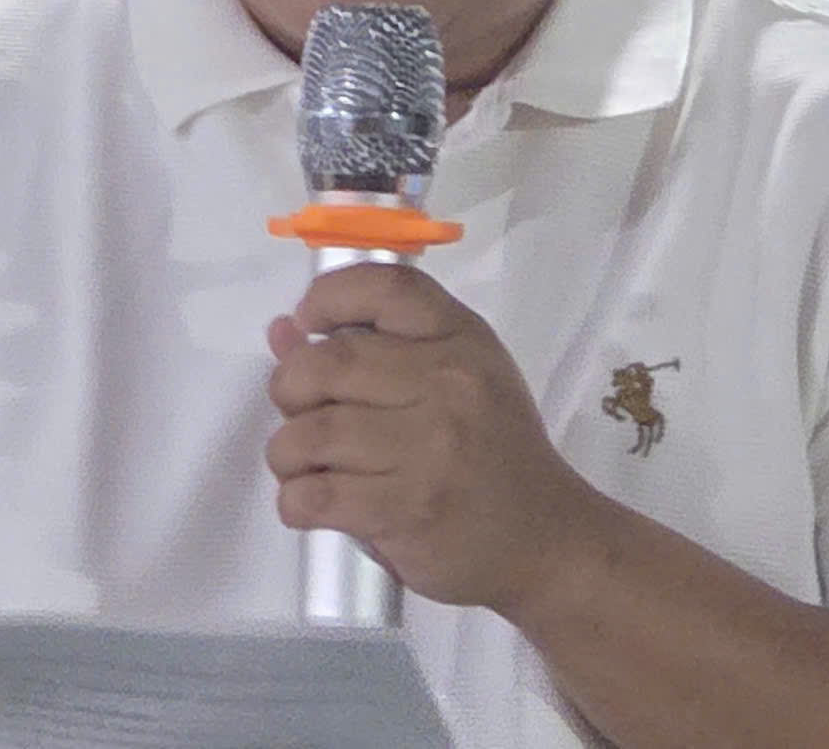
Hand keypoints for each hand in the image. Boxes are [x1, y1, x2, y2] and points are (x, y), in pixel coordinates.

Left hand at [264, 263, 609, 617]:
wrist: (545, 540)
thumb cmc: (494, 453)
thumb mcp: (454, 382)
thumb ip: (374, 351)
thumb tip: (284, 331)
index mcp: (462, 341)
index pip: (386, 288)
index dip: (330, 297)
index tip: (308, 322)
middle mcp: (449, 385)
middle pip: (329, 363)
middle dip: (290, 388)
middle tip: (298, 412)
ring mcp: (430, 450)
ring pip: (313, 433)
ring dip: (287, 453)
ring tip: (301, 465)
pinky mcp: (409, 509)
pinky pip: (317, 495)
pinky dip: (294, 501)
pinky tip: (308, 503)